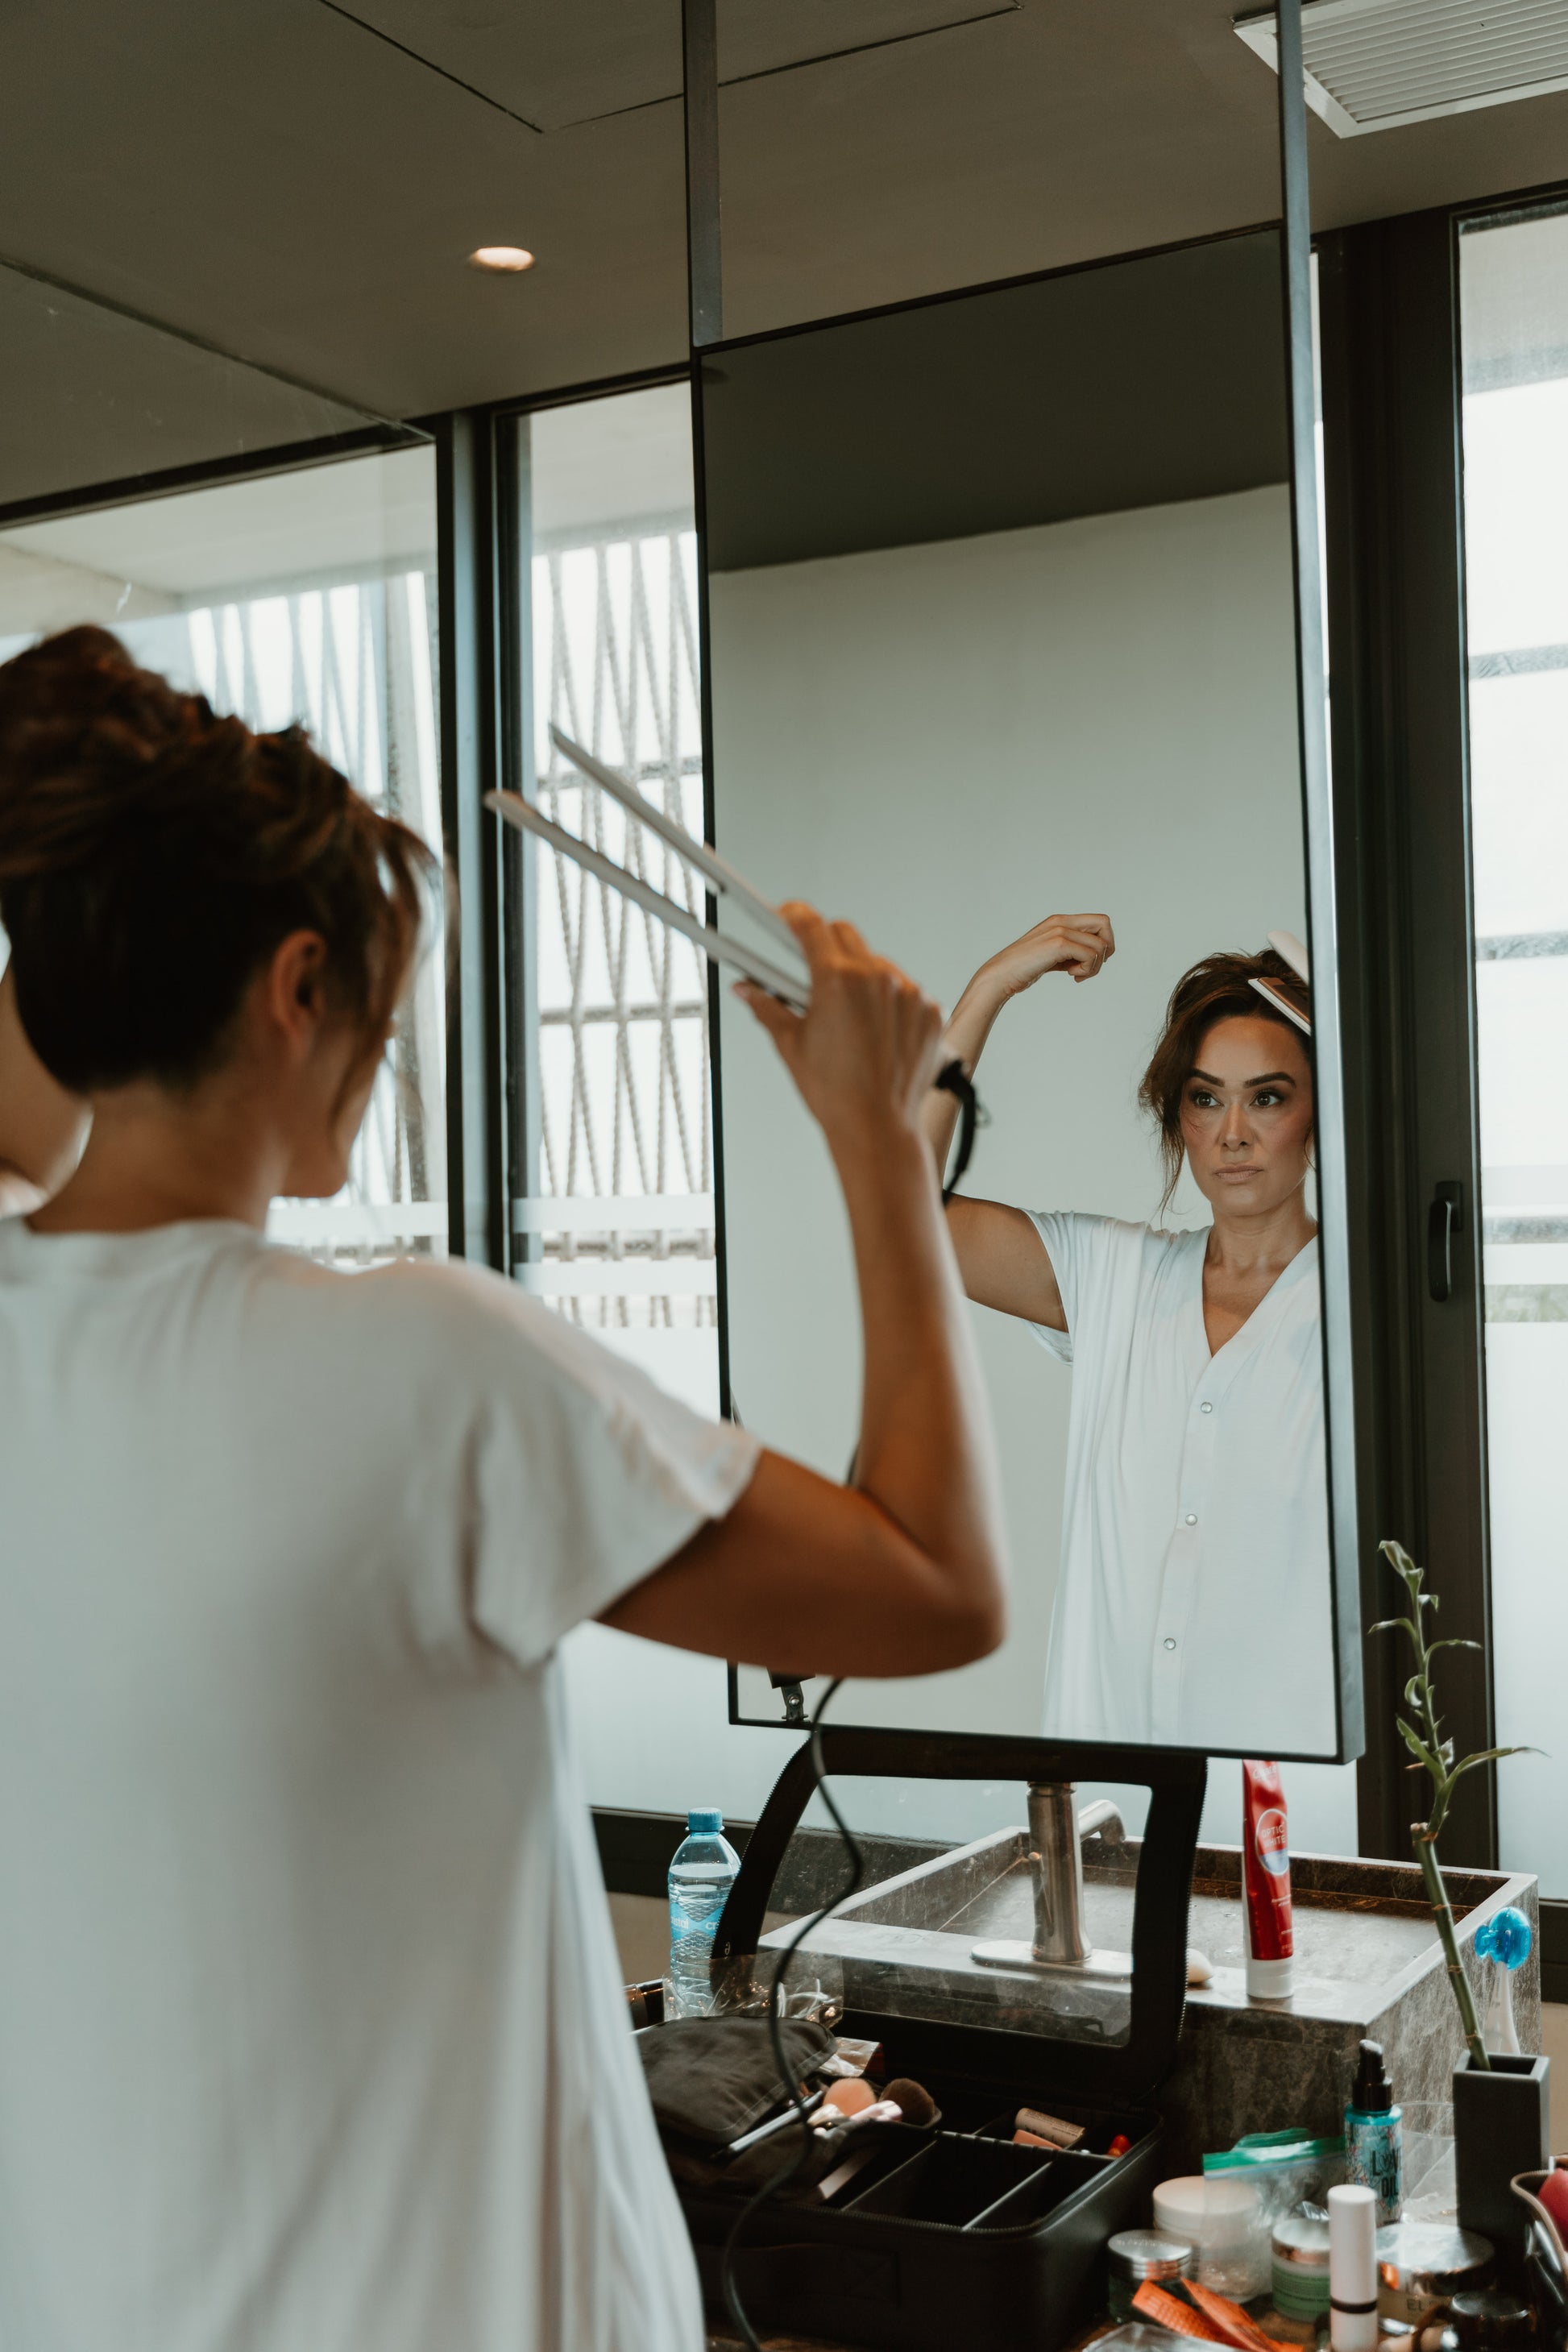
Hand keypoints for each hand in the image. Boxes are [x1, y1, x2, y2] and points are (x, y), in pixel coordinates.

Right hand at [735, 902, 943, 1147]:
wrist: (877, 1127)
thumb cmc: (833, 1093)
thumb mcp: (791, 1044)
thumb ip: (767, 1006)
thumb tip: (746, 989)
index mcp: (837, 980)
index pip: (810, 925)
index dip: (792, 915)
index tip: (785, 915)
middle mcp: (877, 978)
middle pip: (845, 934)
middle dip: (824, 944)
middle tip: (810, 969)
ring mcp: (909, 993)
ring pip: (877, 962)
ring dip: (859, 975)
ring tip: (846, 1012)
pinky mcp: (930, 1011)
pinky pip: (906, 990)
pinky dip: (889, 1001)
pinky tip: (875, 1029)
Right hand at [979, 911, 1113, 1000]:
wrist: (1001, 975)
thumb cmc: (1024, 969)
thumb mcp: (1052, 955)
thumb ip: (1071, 951)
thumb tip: (1097, 957)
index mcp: (1059, 921)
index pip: (1099, 921)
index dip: (1103, 942)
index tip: (1089, 961)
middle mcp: (1061, 921)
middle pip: (1105, 923)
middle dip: (1106, 949)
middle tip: (1091, 966)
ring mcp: (1060, 931)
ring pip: (1100, 945)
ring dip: (1094, 966)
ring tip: (1076, 974)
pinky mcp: (1058, 944)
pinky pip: (1091, 955)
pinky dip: (1087, 970)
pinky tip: (1071, 976)